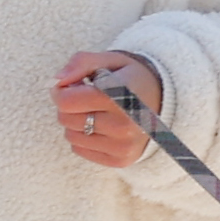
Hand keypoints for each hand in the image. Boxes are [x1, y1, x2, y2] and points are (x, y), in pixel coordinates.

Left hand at [52, 50, 162, 168]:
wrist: (162, 102)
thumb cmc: (130, 78)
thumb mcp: (109, 60)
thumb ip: (81, 62)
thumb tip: (57, 80)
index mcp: (121, 95)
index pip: (67, 101)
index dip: (60, 91)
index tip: (69, 85)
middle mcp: (125, 125)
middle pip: (66, 119)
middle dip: (69, 106)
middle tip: (86, 97)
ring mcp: (124, 146)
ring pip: (71, 136)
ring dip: (76, 122)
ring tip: (95, 111)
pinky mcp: (121, 160)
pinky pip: (80, 150)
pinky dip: (84, 137)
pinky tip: (100, 126)